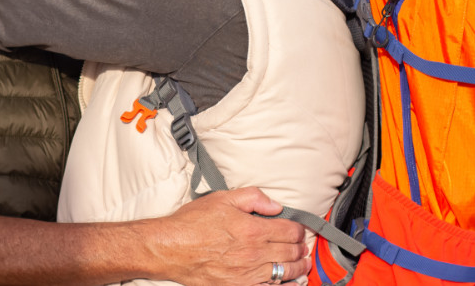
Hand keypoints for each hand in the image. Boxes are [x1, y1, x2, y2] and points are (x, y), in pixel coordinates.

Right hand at [158, 188, 308, 285]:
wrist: (171, 248)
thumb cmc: (193, 222)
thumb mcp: (222, 198)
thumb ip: (253, 197)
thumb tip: (276, 205)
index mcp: (253, 229)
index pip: (290, 230)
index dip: (299, 229)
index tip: (298, 229)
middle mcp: (255, 253)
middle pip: (291, 252)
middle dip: (301, 248)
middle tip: (303, 246)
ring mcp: (248, 274)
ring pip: (286, 273)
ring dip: (299, 268)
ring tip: (303, 264)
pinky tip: (291, 283)